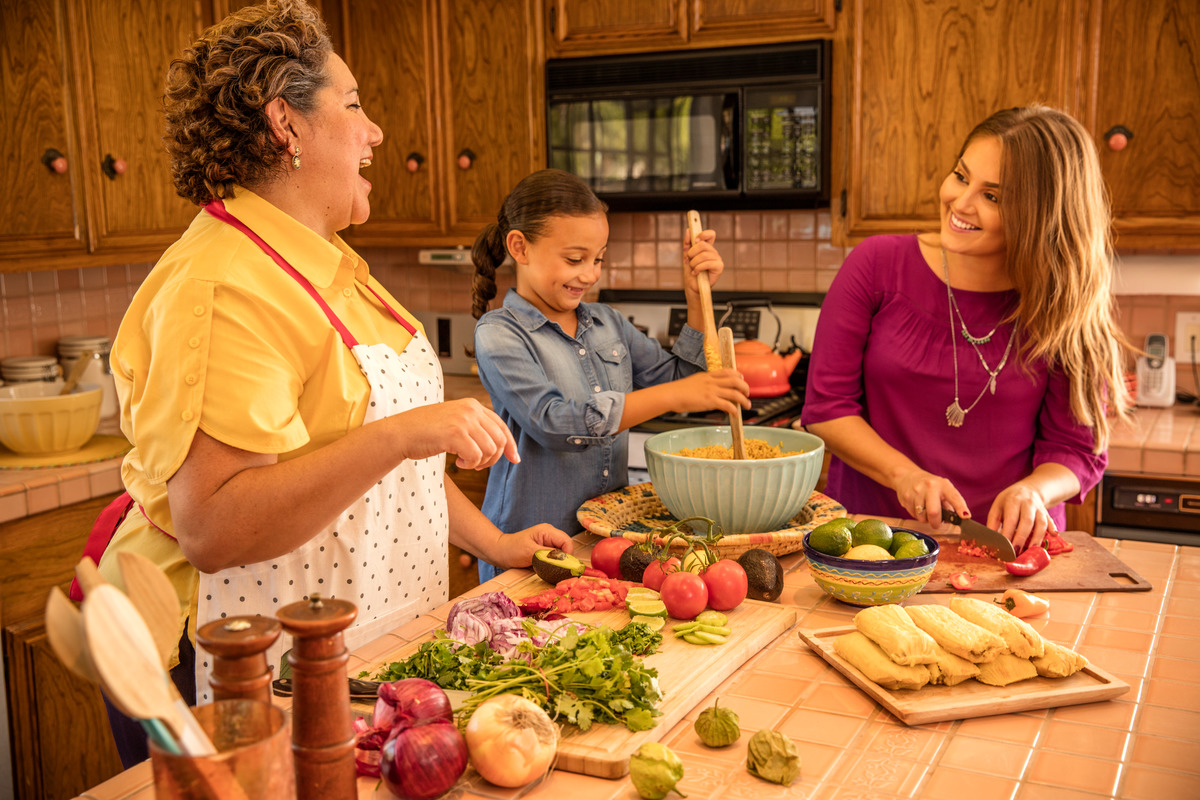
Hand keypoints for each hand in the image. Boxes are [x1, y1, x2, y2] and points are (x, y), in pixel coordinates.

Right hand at [389, 398, 517, 469]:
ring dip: (479, 463)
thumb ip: (475, 428)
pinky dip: (470, 465)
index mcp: (472, 405)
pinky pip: (476, 456)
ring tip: (464, 463)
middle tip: (476, 465)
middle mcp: (471, 409)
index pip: (501, 426)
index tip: (515, 460)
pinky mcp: (455, 433)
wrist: (401, 433)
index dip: (510, 445)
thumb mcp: (454, 422)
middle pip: (499, 440)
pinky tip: (457, 463)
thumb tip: (501, 447)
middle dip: (493, 458)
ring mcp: (463, 420)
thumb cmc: (426, 432)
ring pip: (489, 449)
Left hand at [490, 524, 573, 568]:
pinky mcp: (545, 552)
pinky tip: (543, 569)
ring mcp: (548, 544)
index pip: (567, 542)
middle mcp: (550, 536)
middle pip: (566, 549)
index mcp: (548, 531)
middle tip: (553, 571)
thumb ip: (548, 556)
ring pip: (561, 556)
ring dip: (556, 564)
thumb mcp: (530, 552)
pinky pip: (554, 559)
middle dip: (562, 561)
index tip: (561, 567)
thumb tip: (564, 562)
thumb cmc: (512, 550)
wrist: (499, 553)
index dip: (568, 555)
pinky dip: (551, 566)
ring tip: (546, 569)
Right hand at [671, 369, 750, 416]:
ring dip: (744, 400)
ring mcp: (712, 391)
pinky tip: (735, 414)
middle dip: (745, 387)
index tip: (742, 378)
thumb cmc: (679, 391)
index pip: (727, 371)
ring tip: (747, 405)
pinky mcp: (710, 401)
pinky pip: (727, 405)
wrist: (671, 394)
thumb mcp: (694, 382)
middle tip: (747, 393)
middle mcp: (712, 381)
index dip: (738, 375)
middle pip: (735, 380)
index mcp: (708, 375)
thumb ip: (705, 385)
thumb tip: (711, 392)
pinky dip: (734, 410)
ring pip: (735, 393)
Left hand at [681, 228, 724, 291]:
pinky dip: (698, 268)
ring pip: (704, 255)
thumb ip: (687, 244)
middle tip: (688, 260)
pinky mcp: (719, 267)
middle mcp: (713, 252)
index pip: (711, 234)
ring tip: (692, 268)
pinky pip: (707, 263)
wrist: (692, 286)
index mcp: (707, 248)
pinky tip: (695, 273)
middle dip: (692, 252)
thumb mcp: (686, 256)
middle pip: (703, 245)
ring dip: (694, 263)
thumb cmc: (690, 272)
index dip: (703, 234)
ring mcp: (717, 259)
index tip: (696, 240)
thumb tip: (688, 230)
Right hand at [895, 469, 967, 529]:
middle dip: (936, 523)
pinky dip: (917, 515)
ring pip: (922, 517)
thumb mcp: (942, 489)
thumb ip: (950, 503)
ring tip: (925, 511)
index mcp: (943, 485)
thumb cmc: (929, 486)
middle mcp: (930, 487)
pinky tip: (917, 507)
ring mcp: (916, 492)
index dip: (960, 507)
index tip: (966, 516)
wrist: (906, 476)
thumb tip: (955, 519)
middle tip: (937, 524)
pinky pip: (913, 515)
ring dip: (925, 519)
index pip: (954, 497)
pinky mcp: (906, 498)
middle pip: (933, 512)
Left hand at [988, 483, 1053, 551]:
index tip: (1004, 546)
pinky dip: (1052, 528)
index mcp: (1013, 501)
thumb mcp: (997, 506)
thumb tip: (990, 540)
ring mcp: (1039, 508)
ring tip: (1032, 551)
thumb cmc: (1009, 501)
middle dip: (1022, 538)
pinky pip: (1050, 521)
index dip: (1008, 533)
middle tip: (1016, 552)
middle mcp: (1028, 504)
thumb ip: (993, 522)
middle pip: (1027, 522)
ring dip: (1037, 538)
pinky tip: (1054, 536)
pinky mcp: (1046, 513)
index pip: (1011, 519)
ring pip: (1040, 523)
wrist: (1028, 489)